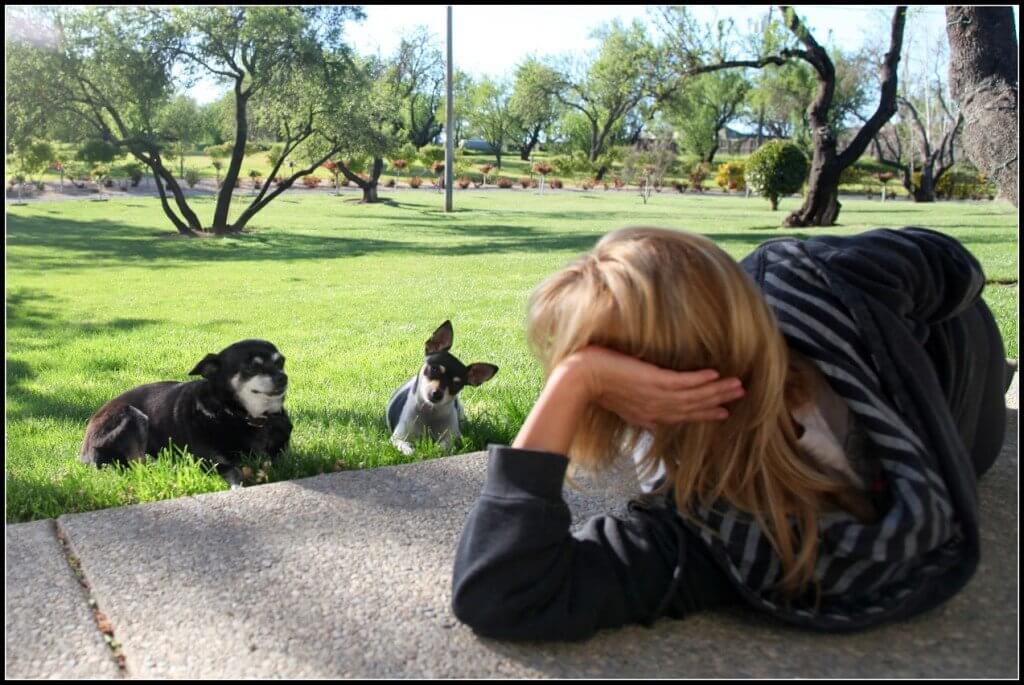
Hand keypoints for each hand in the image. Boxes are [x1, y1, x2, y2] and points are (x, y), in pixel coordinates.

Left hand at [565, 346, 743, 429]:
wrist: (580, 380)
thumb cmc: (594, 384)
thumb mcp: (619, 400)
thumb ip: (637, 404)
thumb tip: (648, 404)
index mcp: (648, 416)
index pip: (682, 415)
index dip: (703, 413)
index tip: (722, 412)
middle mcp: (655, 410)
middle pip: (693, 407)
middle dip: (718, 402)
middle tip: (739, 397)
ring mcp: (656, 396)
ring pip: (694, 395)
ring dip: (717, 390)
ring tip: (737, 385)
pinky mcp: (654, 381)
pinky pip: (683, 382)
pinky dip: (700, 379)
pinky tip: (715, 374)